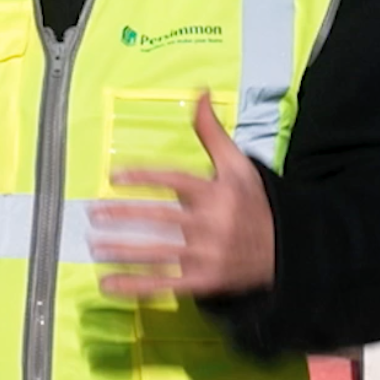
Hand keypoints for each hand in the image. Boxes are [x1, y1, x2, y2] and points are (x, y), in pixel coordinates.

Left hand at [90, 92, 275, 298]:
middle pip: (159, 219)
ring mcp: (205, 256)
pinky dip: (134, 286)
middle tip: (93, 213)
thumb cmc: (253, 204)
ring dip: (122, 250)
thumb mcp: (238, 165)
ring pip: (157, 253)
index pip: (173, 182)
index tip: (114, 177)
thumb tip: (200, 93)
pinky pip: (163, 285)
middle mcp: (209, 225)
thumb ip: (212, 132)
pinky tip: (109, 285)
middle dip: (123, 217)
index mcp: (215, 194)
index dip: (143, 178)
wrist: (286, 251)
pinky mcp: (203, 282)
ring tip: (94, 245)